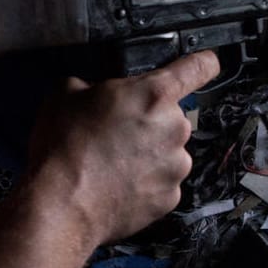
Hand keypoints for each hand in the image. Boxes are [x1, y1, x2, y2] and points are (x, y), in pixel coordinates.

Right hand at [27, 50, 218, 244]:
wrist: (63, 204)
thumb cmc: (65, 150)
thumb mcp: (65, 94)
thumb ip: (93, 84)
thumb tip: (92, 91)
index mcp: (154, 94)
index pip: (198, 67)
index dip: (202, 63)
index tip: (204, 65)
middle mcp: (174, 128)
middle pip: (172, 117)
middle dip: (149, 121)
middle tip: (116, 132)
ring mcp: (175, 165)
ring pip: (168, 152)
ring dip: (148, 154)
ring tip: (111, 162)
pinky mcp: (170, 197)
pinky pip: (162, 182)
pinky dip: (145, 183)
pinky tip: (117, 182)